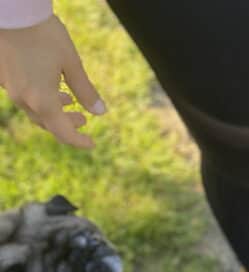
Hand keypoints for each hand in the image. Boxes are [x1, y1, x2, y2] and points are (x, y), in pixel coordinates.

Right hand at [0, 15, 105, 148]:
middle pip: (48, 124)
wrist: (10, 10)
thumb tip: (101, 112)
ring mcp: (10, 88)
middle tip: (83, 119)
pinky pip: (23, 96)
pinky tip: (48, 84)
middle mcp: (24, 99)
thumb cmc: (44, 33)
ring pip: (34, 110)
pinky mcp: (3, 77)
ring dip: (53, 110)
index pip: (64, 133)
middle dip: (67, 124)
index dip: (79, 141)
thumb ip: (85, 90)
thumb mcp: (71, 62)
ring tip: (68, 100)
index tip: (92, 144)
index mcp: (42, 101)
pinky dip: (39, 98)